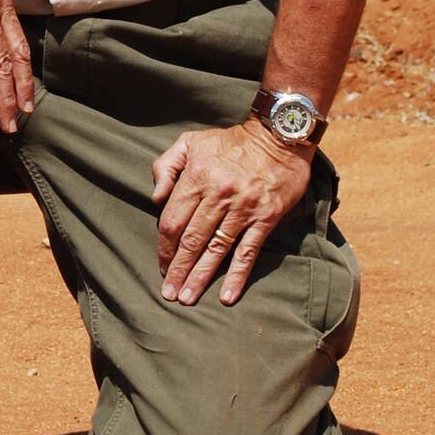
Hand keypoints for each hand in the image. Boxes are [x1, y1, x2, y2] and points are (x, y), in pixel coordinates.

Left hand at [151, 119, 312, 306]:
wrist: (278, 136)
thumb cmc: (230, 141)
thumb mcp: (190, 141)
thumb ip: (166, 166)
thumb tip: (155, 198)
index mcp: (197, 178)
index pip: (172, 221)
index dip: (164, 247)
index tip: (161, 265)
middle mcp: (218, 196)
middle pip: (191, 240)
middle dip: (177, 269)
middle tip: (168, 293)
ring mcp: (243, 208)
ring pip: (215, 249)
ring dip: (200, 277)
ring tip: (188, 298)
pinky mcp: (265, 217)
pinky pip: (248, 251)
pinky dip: (237, 276)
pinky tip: (226, 296)